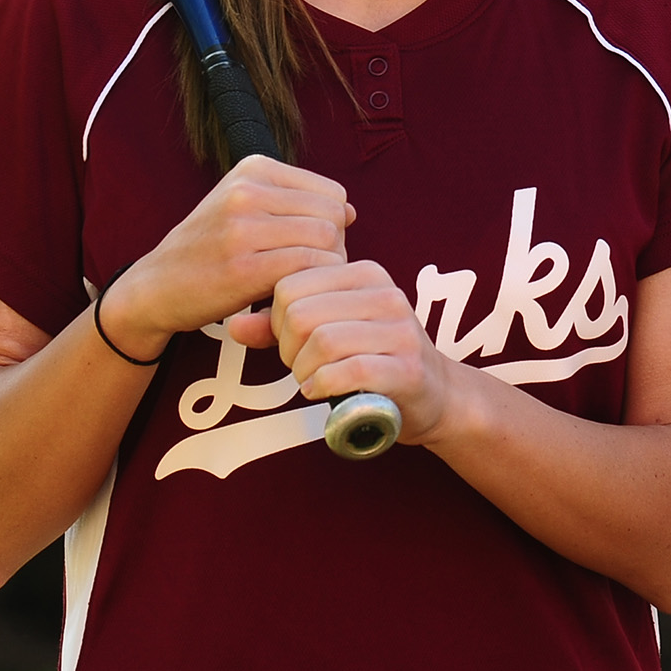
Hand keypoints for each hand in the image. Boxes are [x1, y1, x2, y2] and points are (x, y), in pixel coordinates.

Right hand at [103, 158, 353, 358]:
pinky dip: (308, 285)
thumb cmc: (210, 249)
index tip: (306, 248)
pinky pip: (307, 268)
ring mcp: (242, 227)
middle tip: (306, 271)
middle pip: (333, 216)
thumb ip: (297, 204)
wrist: (155, 286)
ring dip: (322, 269)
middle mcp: (247, 190)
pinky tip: (287, 294)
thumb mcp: (246, 208)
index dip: (331, 226)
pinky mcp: (241, 267)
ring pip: (325, 241)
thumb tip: (350, 211)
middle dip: (332, 248)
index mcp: (254, 167)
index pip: (332, 193)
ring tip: (297, 281)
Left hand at [256, 256, 462, 443]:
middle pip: (301, 314)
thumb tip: (234, 325)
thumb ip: (281, 327)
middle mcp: (385, 294)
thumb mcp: (328, 332)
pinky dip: (323, 385)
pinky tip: (322, 392)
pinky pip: (348, 370)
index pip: (291, 285)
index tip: (291, 344)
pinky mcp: (407, 367)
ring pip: (321, 341)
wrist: (436, 396)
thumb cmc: (374, 361)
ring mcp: (400, 330)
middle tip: (300, 367)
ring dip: (304, 371)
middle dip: (288, 349)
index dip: (276, 322)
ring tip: (312, 380)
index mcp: (364, 274)